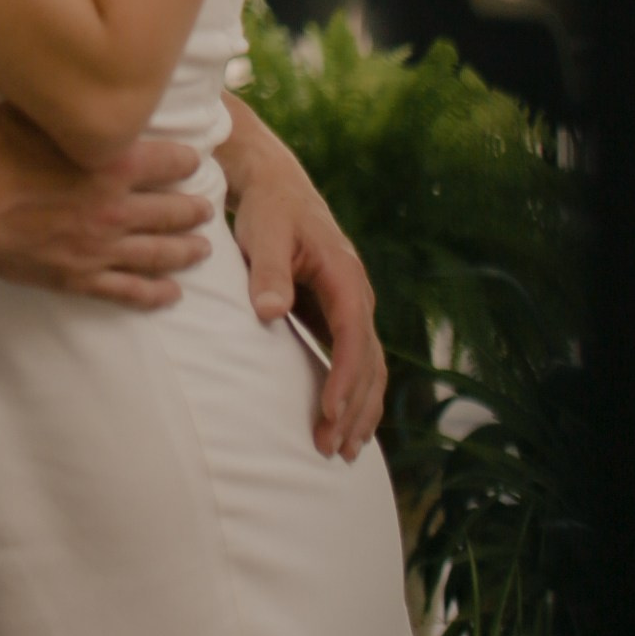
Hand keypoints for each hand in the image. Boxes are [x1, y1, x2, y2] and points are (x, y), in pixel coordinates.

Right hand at [0, 104, 212, 309]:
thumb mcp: (40, 109)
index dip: (188, 160)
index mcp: (112, 162)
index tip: (195, 161)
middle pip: (173, 211)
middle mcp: (114, 208)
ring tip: (203, 249)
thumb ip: (75, 107)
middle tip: (208, 209)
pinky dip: (154, 293)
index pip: (171, 161)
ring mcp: (98, 248)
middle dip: (195, 209)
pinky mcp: (76, 277)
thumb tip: (90, 85)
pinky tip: (171, 293)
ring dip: (185, 250)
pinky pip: (127, 290)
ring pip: (158, 253)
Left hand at [220, 97, 384, 458]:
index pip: (353, 337)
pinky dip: (354, 395)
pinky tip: (344, 425)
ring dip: (360, 410)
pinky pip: (355, 362)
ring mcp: (352, 307)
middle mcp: (358, 296)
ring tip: (344, 452)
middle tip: (332, 450)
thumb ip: (268, 271)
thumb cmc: (268, 208)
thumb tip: (269, 311)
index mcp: (346, 277)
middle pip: (369, 363)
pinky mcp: (338, 315)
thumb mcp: (265, 233)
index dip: (344, 378)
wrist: (275, 184)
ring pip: (369, 368)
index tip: (329, 414)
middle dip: (354, 409)